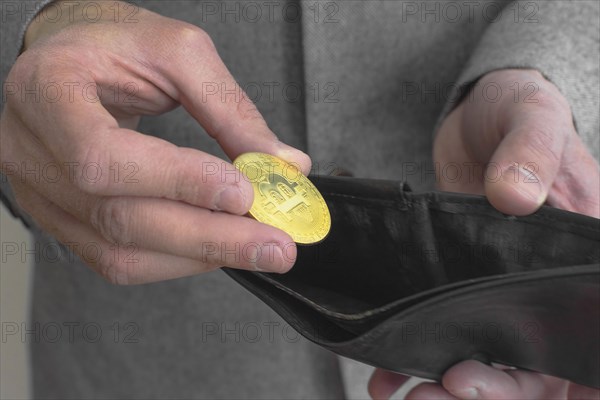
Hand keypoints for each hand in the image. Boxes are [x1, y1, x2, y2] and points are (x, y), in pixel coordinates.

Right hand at [0, 1, 309, 283]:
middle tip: (276, 247)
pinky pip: (118, 260)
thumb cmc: (114, 47)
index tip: (245, 193)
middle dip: (209, 237)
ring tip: (259, 250)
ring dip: (200, 256)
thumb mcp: (176, 52)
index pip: (104, 156)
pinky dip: (177, 261)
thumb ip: (229, 108)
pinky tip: (218, 249)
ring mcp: (42, 196)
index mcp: (48, 93)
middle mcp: (32, 153)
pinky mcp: (63, 221)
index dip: (177, 181)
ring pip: (120, 251)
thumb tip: (284, 163)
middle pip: (119, 217)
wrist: (68, 60)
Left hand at [367, 69, 599, 398]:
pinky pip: (446, 332)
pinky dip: (416, 361)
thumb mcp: (532, 114)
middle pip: (534, 365)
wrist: (479, 111)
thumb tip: (519, 197)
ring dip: (448, 387)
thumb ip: (531, 150)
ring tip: (405, 396)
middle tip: (443, 389)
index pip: (583, 335)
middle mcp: (543, 281)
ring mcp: (500, 286)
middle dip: (490, 388)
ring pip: (487, 358)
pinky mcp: (460, 282)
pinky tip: (385, 377)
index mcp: (579, 252)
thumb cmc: (518, 107)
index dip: (556, 378)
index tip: (490, 378)